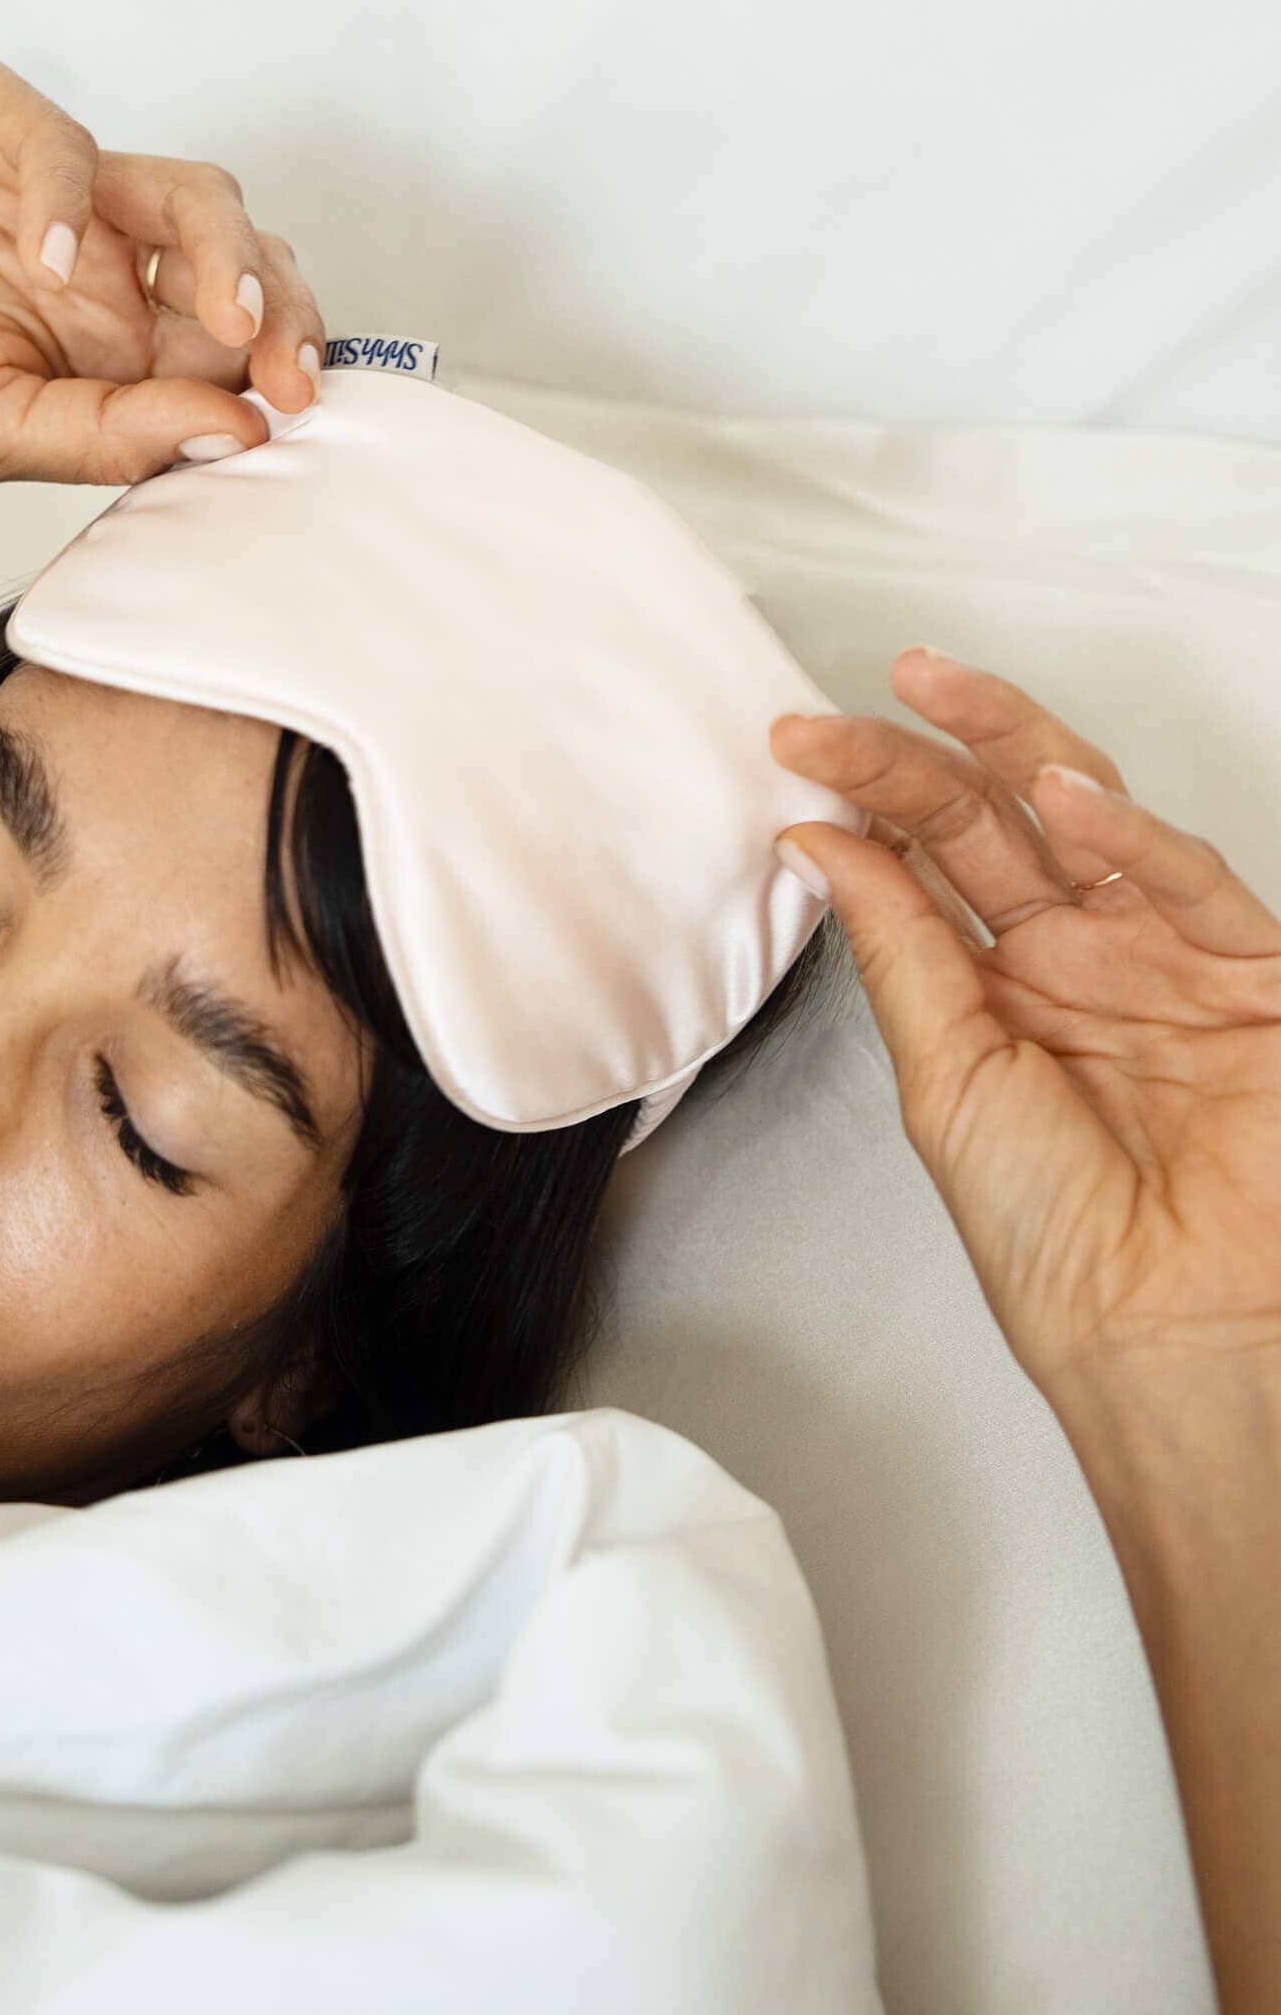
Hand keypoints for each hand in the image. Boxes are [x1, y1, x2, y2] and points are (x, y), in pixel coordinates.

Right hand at [0, 55, 324, 485]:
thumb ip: (113, 436)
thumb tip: (237, 432)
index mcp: (111, 346)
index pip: (233, 339)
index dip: (276, 361)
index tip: (293, 406)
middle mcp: (98, 263)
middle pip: (235, 259)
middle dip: (278, 308)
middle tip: (281, 365)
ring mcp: (48, 188)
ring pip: (182, 191)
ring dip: (222, 249)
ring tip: (223, 313)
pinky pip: (60, 138)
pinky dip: (66, 191)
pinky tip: (45, 258)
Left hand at [769, 648, 1280, 1410]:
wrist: (1164, 1333)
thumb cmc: (1056, 1238)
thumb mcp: (946, 1080)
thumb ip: (900, 950)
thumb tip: (822, 844)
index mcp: (999, 984)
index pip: (925, 858)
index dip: (863, 799)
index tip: (791, 752)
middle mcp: (1078, 955)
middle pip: (990, 821)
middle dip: (911, 757)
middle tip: (831, 716)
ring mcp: (1161, 954)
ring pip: (1086, 815)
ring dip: (1010, 747)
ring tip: (929, 693)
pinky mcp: (1251, 972)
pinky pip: (1186, 880)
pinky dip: (1128, 833)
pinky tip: (1058, 795)